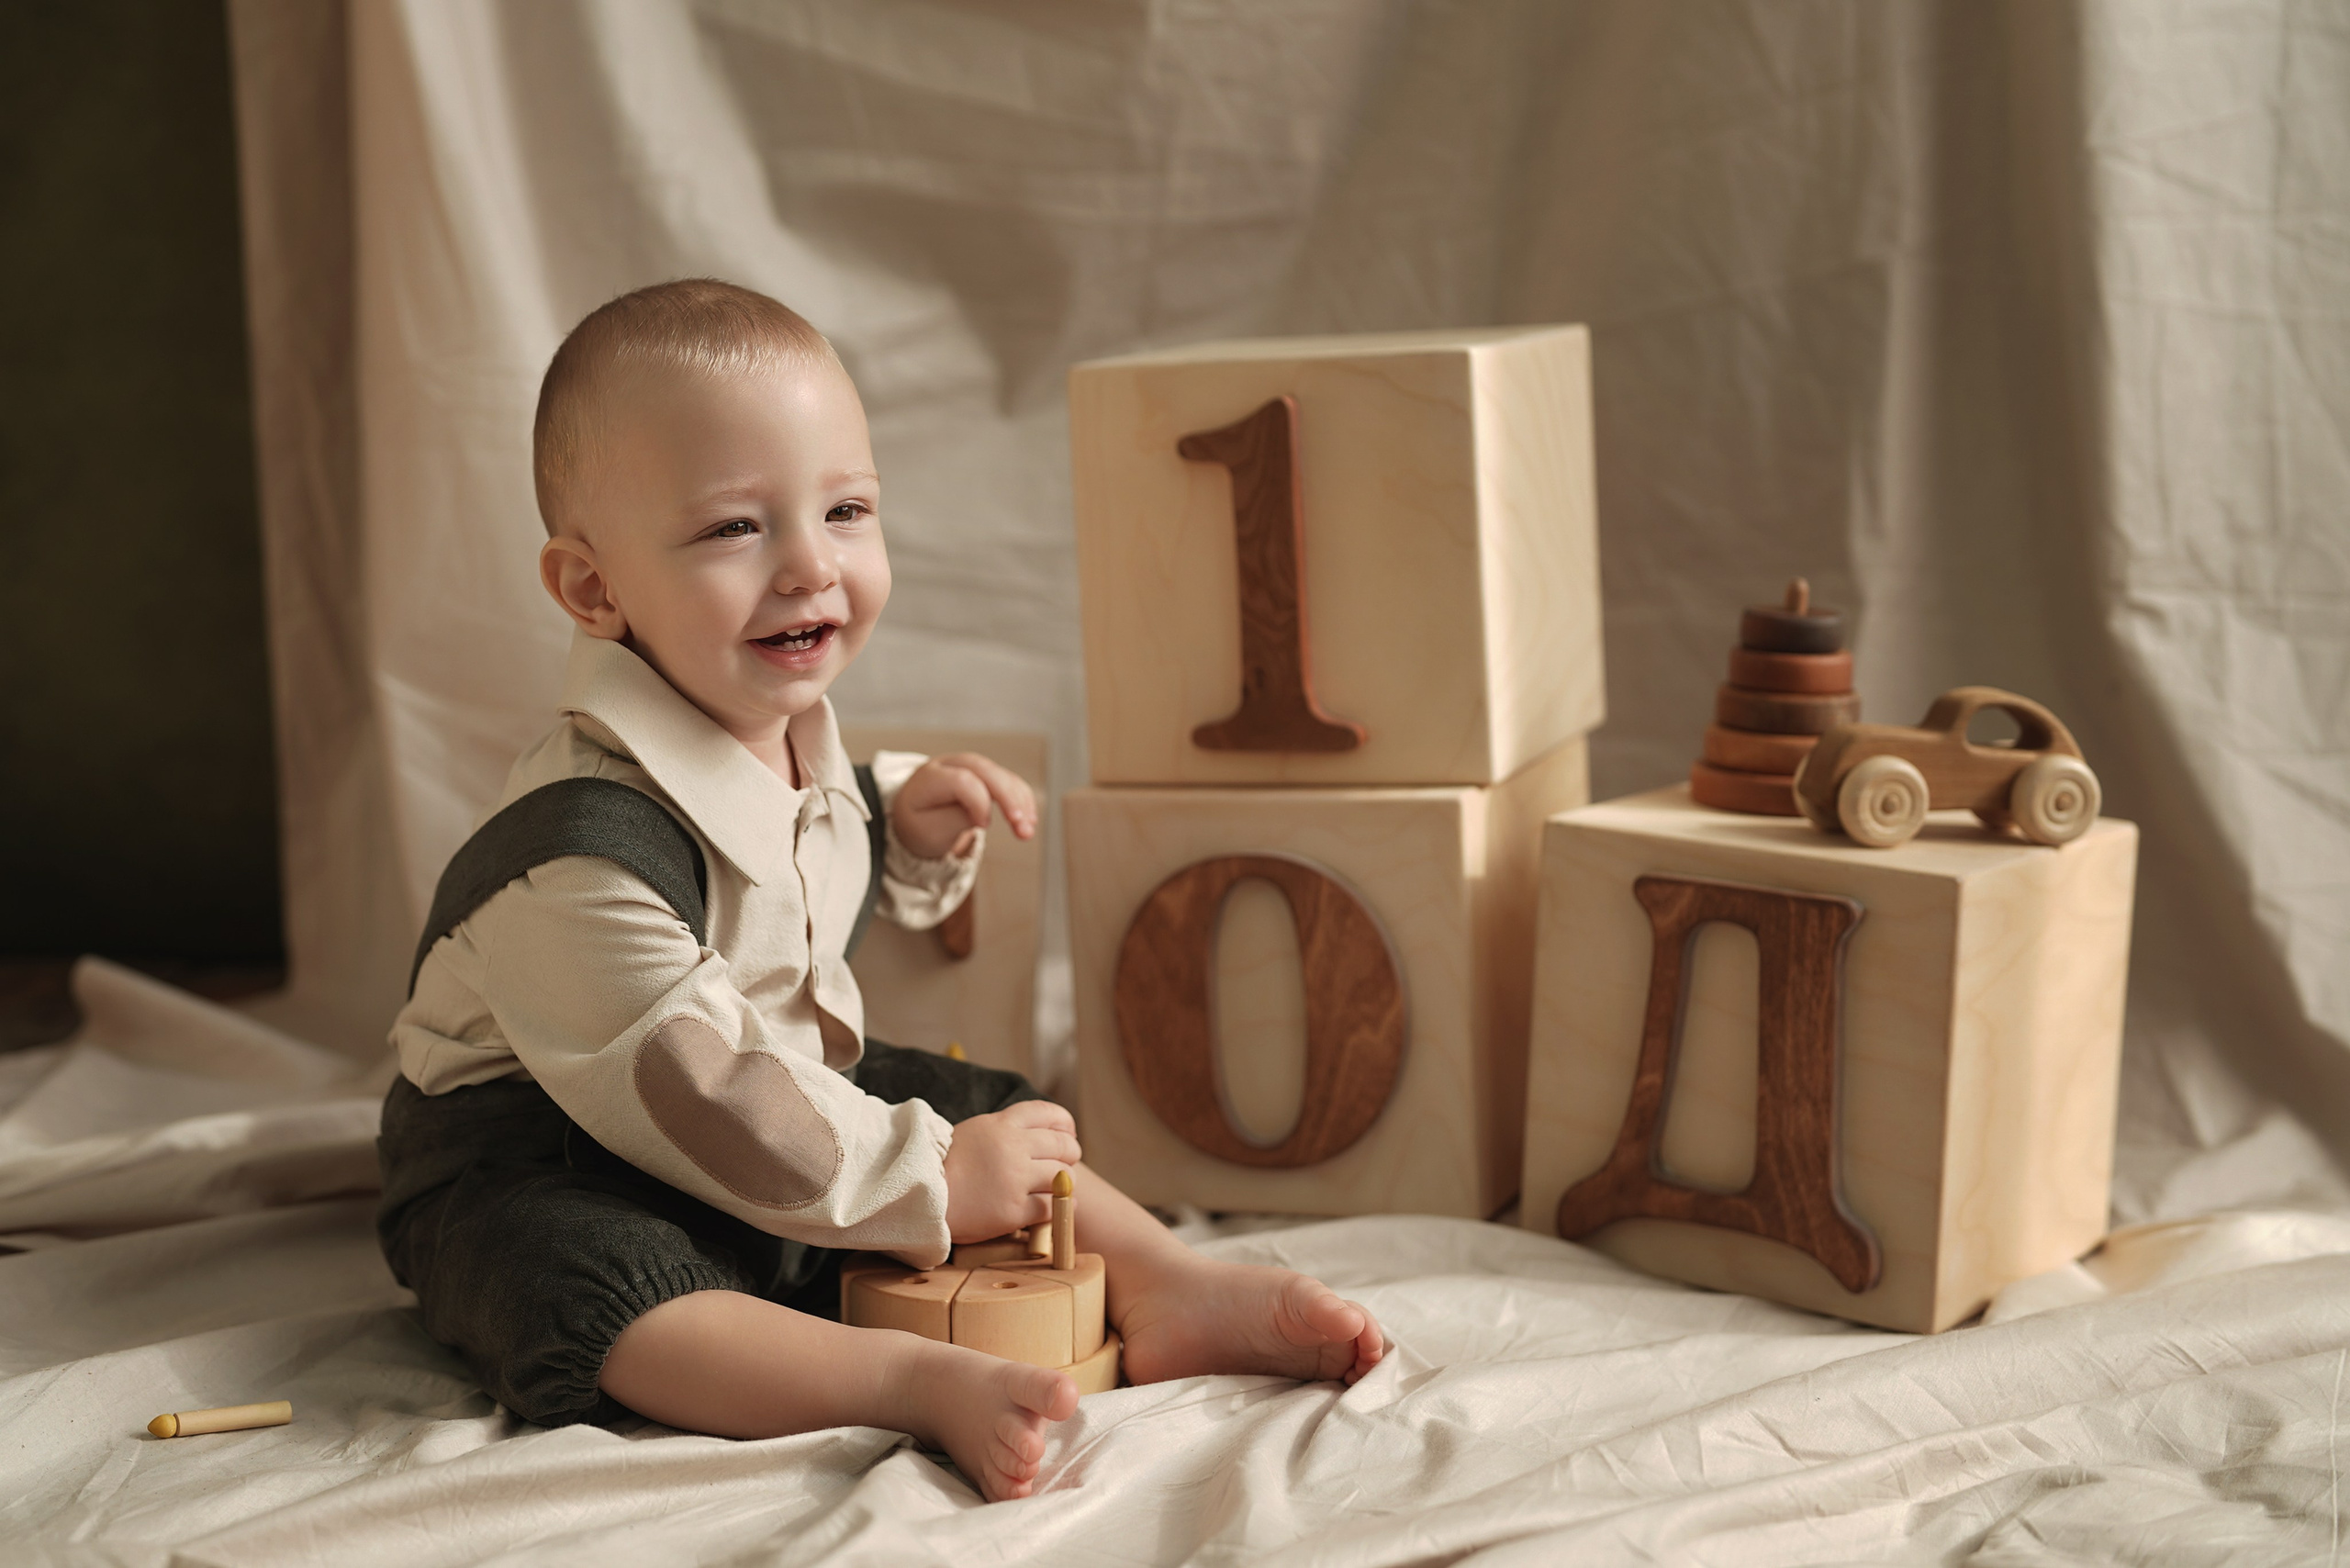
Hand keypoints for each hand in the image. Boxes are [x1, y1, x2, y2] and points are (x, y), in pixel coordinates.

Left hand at [892, 752, 1036, 860]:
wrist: (917, 819)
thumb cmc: (921, 826)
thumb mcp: (931, 831)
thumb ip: (957, 820)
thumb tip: (986, 814)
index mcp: (929, 778)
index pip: (961, 781)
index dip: (978, 802)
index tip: (984, 827)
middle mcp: (950, 765)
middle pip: (984, 771)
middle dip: (1008, 797)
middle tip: (1022, 825)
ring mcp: (969, 767)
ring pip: (1000, 775)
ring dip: (1020, 802)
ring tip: (1027, 831)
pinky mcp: (985, 775)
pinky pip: (1009, 781)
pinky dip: (1022, 800)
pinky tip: (1029, 821)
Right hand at [943, 1101, 1080, 1243]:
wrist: (917, 1198)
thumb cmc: (941, 1167)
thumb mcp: (972, 1133)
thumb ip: (1003, 1131)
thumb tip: (1035, 1135)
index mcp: (1001, 1124)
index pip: (1048, 1113)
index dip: (1065, 1124)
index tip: (1068, 1134)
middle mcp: (1012, 1147)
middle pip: (1063, 1145)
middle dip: (1070, 1155)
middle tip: (1066, 1165)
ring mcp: (1014, 1178)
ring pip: (1063, 1177)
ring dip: (1063, 1185)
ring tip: (1056, 1190)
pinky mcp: (1014, 1210)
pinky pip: (1051, 1207)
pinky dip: (1055, 1210)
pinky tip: (1050, 1210)